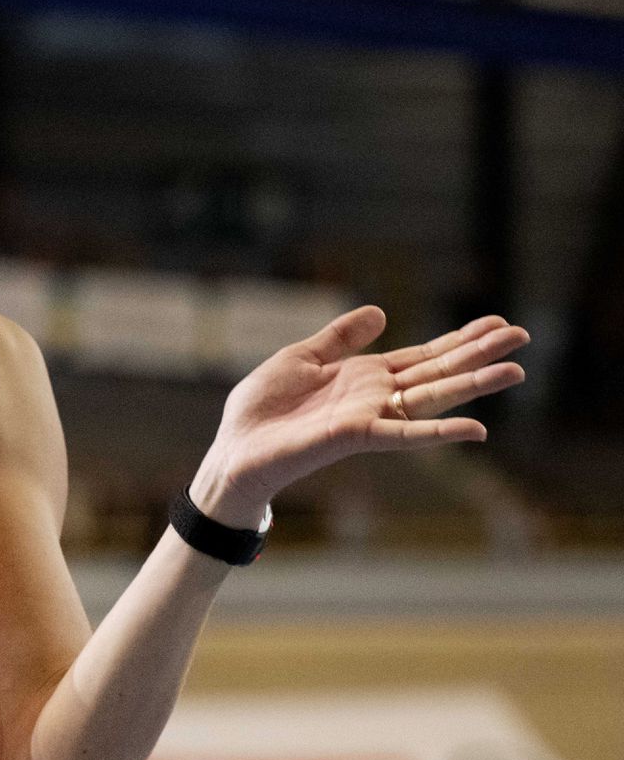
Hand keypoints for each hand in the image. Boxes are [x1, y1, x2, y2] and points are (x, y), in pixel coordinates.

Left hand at [205, 306, 528, 504]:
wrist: (236, 448)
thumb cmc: (262, 409)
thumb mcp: (300, 357)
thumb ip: (340, 337)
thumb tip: (381, 311)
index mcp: (364, 376)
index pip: (421, 355)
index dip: (457, 340)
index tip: (495, 323)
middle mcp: (376, 397)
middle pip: (437, 371)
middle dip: (478, 354)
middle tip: (524, 335)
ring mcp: (370, 417)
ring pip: (432, 397)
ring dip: (473, 384)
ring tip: (516, 370)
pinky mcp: (356, 435)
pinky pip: (405, 433)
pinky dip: (441, 432)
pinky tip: (477, 430)